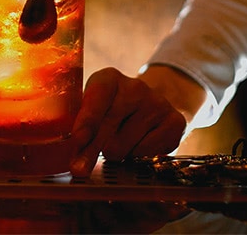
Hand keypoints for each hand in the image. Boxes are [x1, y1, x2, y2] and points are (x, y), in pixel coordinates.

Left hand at [69, 67, 197, 177]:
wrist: (152, 106)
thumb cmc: (112, 110)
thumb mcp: (93, 107)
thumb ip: (80, 125)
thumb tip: (71, 157)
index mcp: (109, 78)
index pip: (97, 97)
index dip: (87, 120)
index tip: (78, 140)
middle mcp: (135, 87)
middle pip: (109, 125)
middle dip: (90, 150)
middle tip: (79, 168)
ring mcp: (158, 103)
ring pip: (124, 145)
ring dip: (115, 153)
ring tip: (118, 143)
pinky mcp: (175, 122)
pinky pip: (145, 153)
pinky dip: (135, 156)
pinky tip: (136, 145)